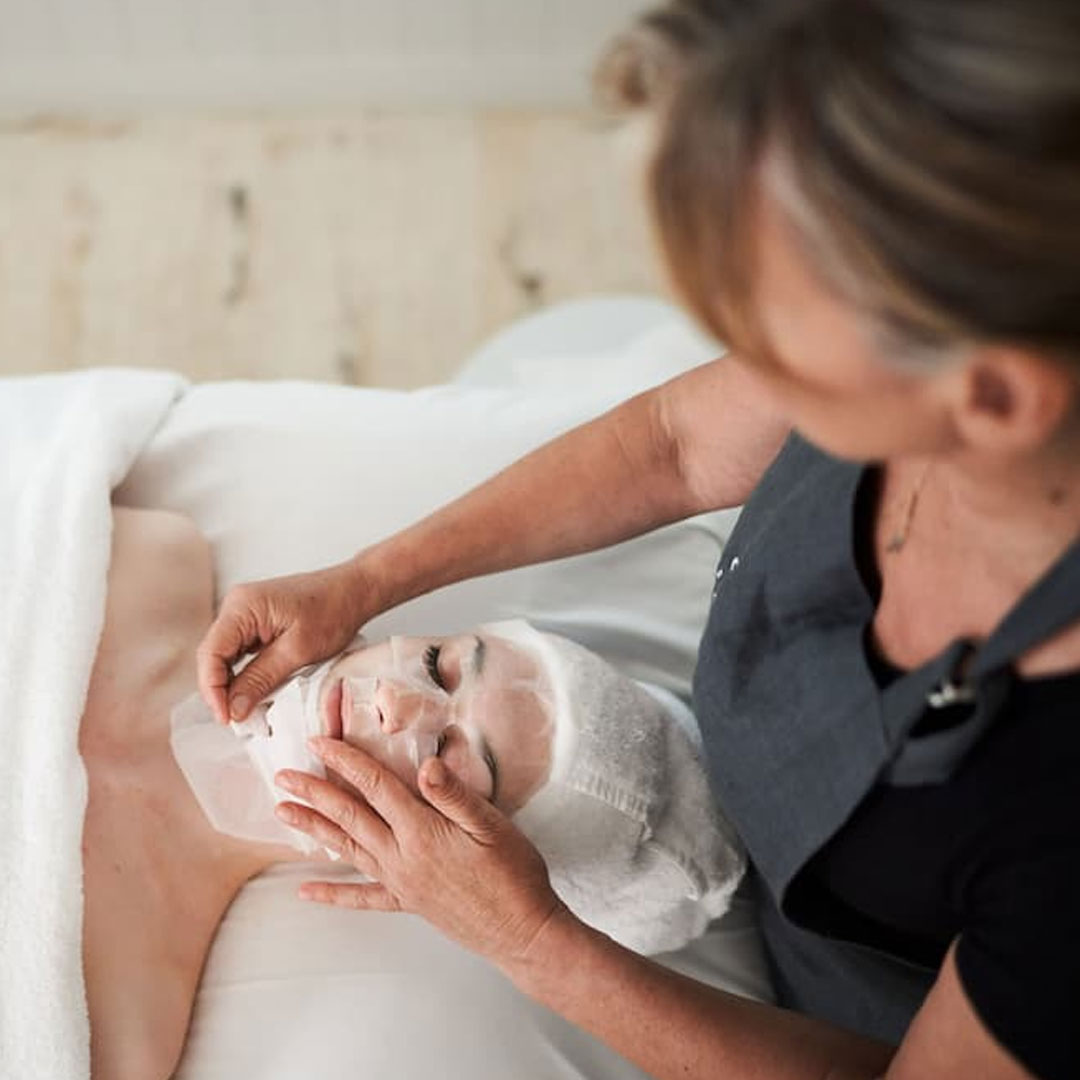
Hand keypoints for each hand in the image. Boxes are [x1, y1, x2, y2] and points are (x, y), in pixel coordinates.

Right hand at [197, 559, 372, 722]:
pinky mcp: (256, 622)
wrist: (354, 591)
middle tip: (235, 719)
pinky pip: (241, 652)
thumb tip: (233, 708)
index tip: (226, 717)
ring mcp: (245, 614)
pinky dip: (244, 674)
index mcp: (242, 606)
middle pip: (213, 656)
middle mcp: (237, 606)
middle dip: (220, 690)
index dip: (212, 690)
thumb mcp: (298, 651)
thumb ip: (261, 679)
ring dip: (231, 684)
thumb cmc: (333, 610)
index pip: (210, 653)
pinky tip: (253, 692)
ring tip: (244, 711)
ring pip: (225, 657)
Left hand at [274, 738, 568, 973]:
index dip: (345, 760)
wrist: (522, 931)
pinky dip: (332, 894)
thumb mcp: (492, 825)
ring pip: (347, 849)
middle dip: (314, 792)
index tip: (318, 742)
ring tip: (283, 813)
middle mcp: (402, 856)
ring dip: (314, 829)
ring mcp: (400, 882)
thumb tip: (425, 763)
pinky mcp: (406, 903)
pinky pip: (361, 898)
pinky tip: (306, 891)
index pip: (374, 786)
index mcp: (422, 830)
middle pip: (349, 816)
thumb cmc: (513, 873)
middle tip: (282, 776)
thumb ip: (454, 794)